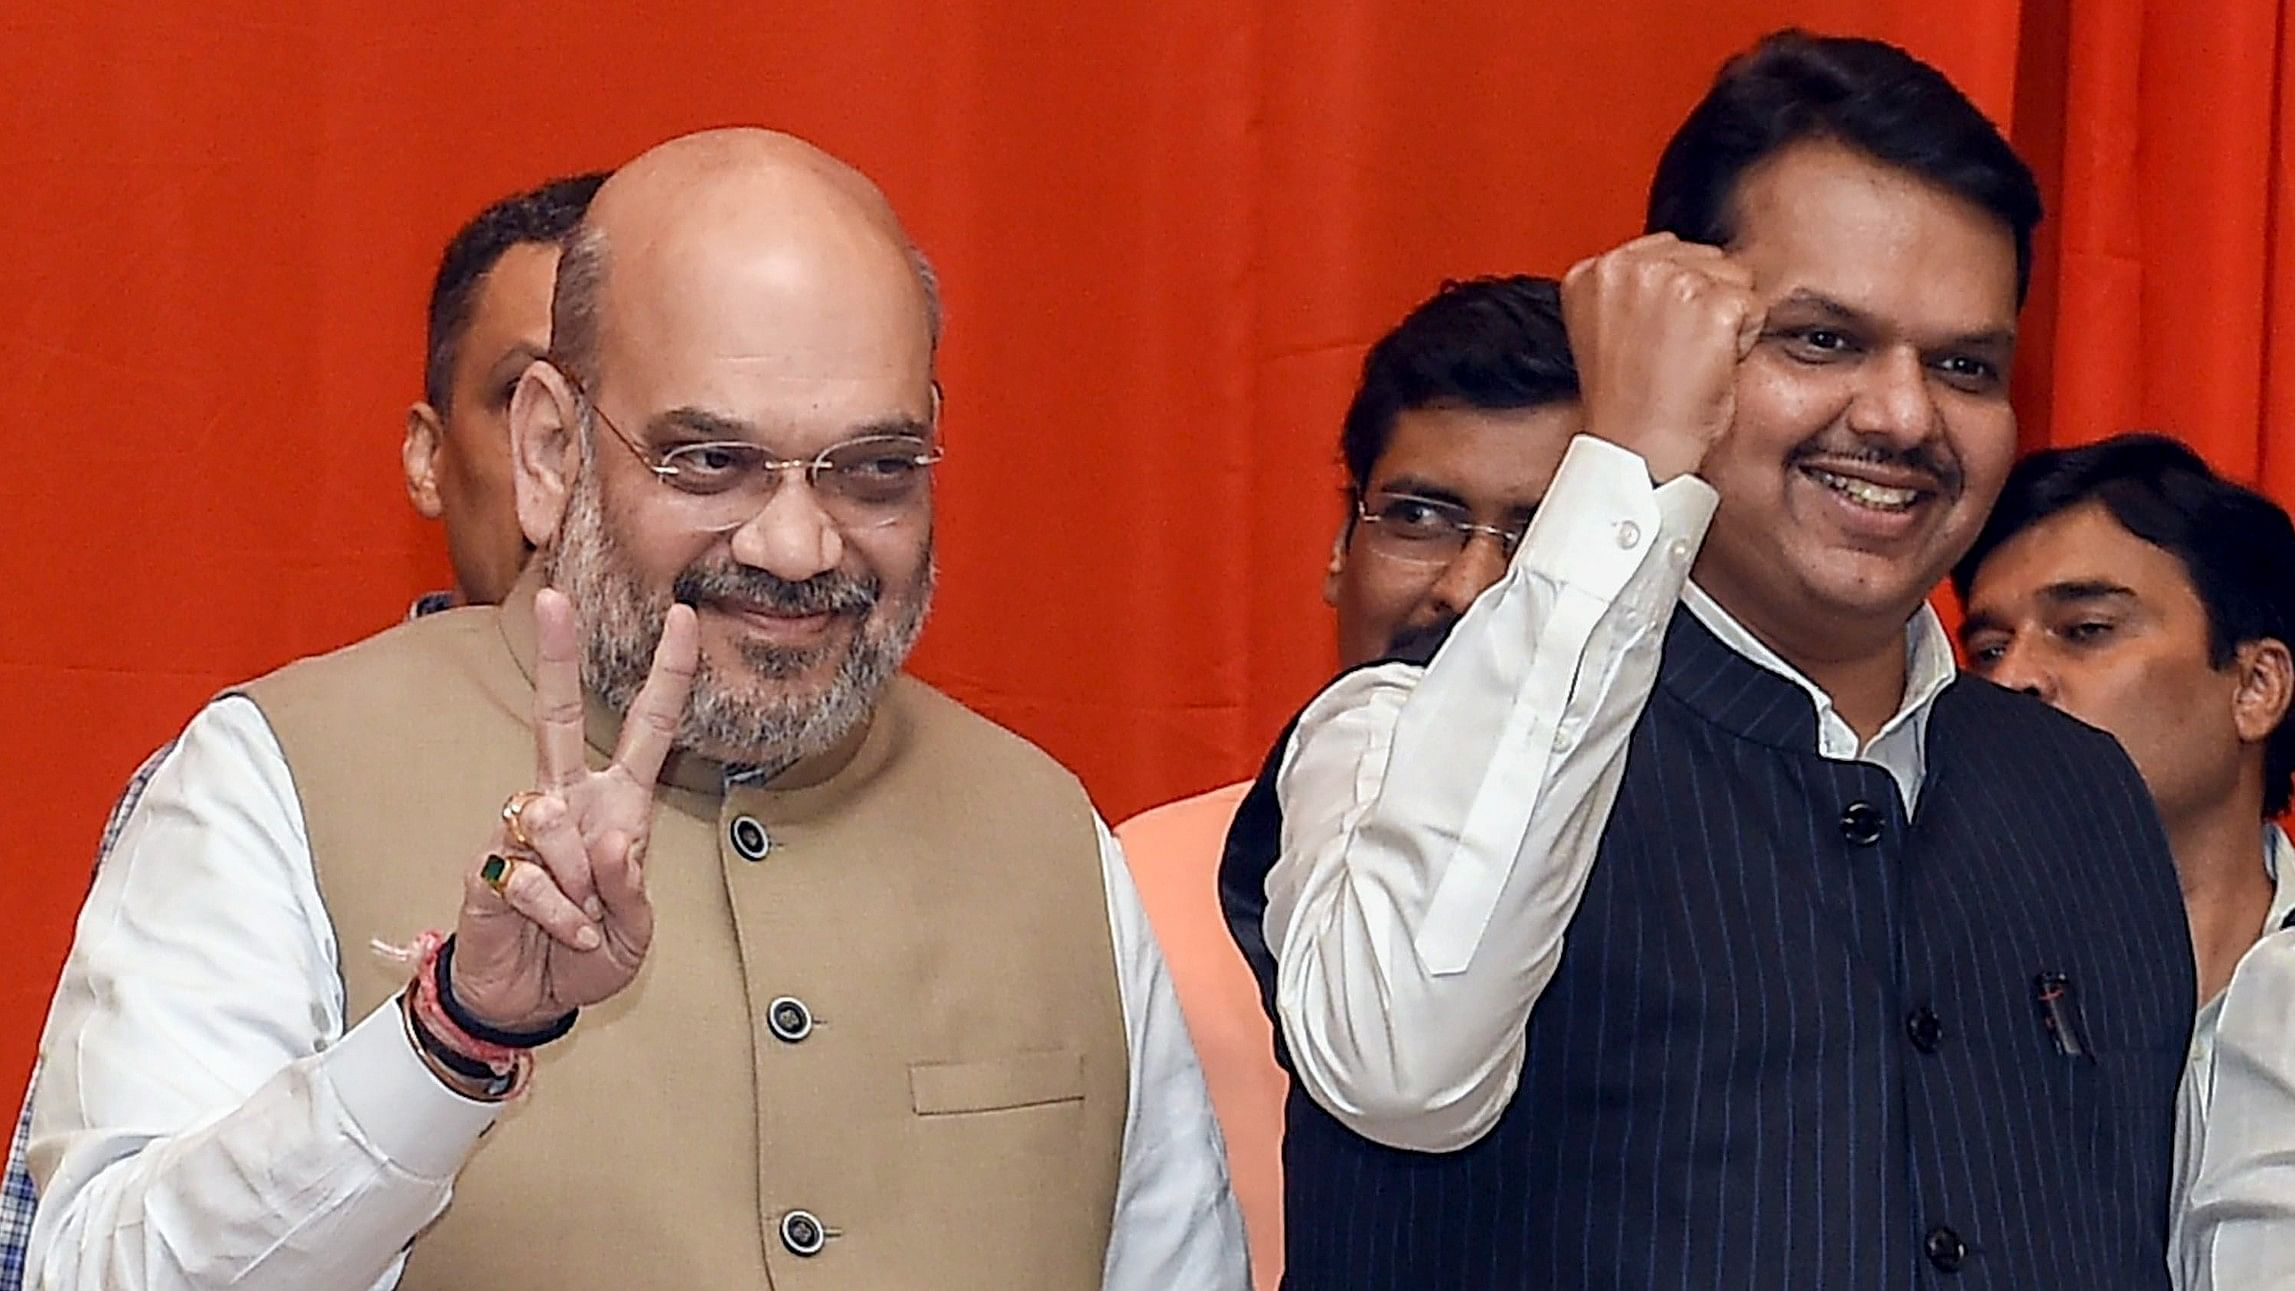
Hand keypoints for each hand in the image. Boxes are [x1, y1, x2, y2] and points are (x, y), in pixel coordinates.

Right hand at [449, 588, 698, 1032]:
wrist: (527, 1002)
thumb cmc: (589, 957)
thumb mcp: (635, 931)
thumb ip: (629, 885)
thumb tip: (609, 839)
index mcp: (617, 807)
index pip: (647, 732)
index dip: (667, 677)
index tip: (683, 618)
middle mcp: (568, 804)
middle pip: (559, 718)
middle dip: (558, 657)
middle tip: (551, 597)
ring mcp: (523, 830)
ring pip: (557, 824)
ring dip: (582, 890)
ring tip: (582, 925)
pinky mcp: (488, 864)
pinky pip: (530, 877)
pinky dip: (557, 916)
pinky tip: (556, 933)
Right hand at [1561, 233, 1764, 480]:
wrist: (1637, 450)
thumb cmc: (1626, 407)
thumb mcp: (1607, 332)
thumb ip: (1631, 292)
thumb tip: (1673, 272)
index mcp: (1592, 273)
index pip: (1665, 251)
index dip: (1676, 298)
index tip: (1660, 337)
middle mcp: (1627, 267)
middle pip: (1703, 258)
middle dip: (1702, 302)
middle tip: (1675, 354)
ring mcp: (1671, 280)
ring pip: (1732, 278)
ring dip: (1724, 319)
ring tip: (1690, 360)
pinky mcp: (1712, 302)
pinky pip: (1754, 307)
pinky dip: (1743, 342)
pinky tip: (1710, 367)